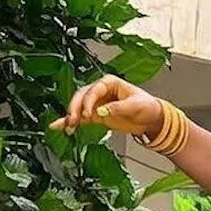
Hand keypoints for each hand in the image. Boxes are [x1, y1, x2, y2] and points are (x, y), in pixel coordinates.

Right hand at [49, 75, 163, 137]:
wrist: (151, 118)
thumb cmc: (146, 106)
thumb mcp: (134, 105)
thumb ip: (117, 108)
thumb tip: (101, 111)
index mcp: (109, 83)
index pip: (94, 90)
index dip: (89, 101)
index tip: (88, 113)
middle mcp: (100, 91)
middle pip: (81, 96)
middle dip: (75, 108)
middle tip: (74, 120)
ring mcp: (96, 103)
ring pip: (78, 107)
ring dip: (71, 116)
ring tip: (68, 127)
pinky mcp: (96, 115)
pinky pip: (80, 118)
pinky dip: (70, 122)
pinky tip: (59, 127)